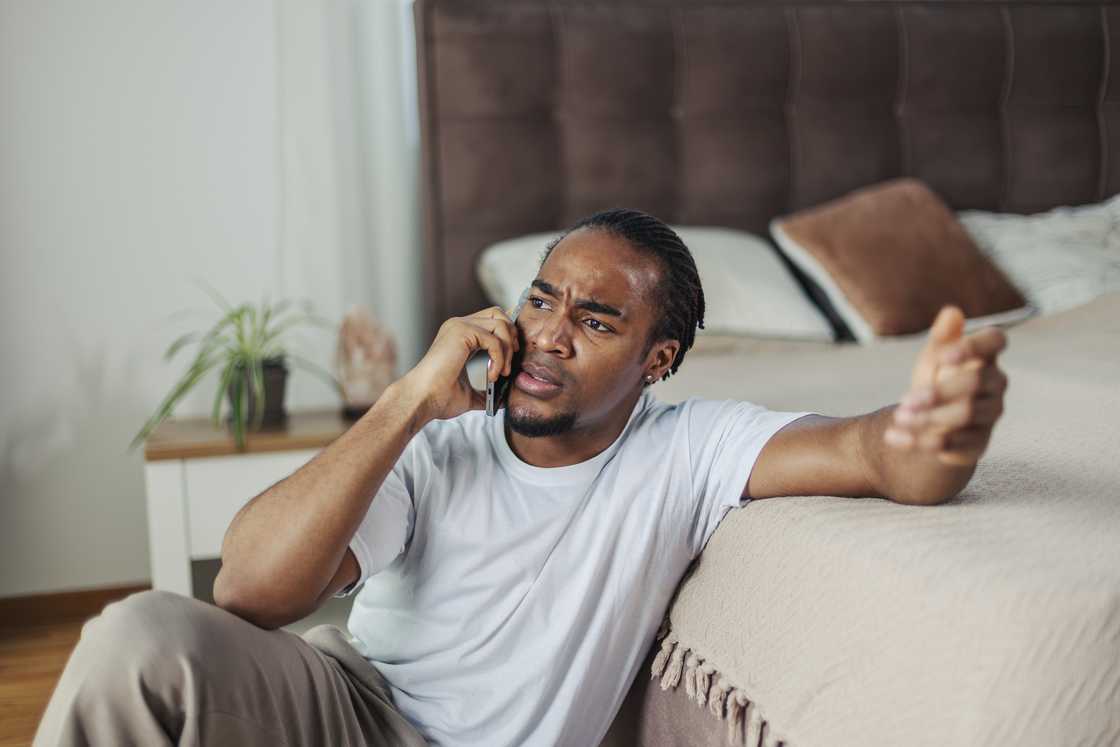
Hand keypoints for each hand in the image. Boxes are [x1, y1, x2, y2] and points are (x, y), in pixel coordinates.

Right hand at [398, 306, 520, 422]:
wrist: (422, 400)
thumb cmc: (439, 398)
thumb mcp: (470, 393)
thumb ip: (486, 391)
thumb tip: (503, 399)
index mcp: (460, 335)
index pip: (492, 320)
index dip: (507, 336)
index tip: (510, 360)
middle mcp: (459, 325)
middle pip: (499, 314)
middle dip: (511, 337)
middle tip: (509, 363)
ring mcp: (459, 326)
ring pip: (500, 324)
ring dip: (507, 351)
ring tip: (501, 374)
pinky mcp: (461, 332)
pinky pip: (494, 340)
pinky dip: (499, 358)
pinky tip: (492, 376)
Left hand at [884, 305, 1008, 465]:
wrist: (927, 424)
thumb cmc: (935, 382)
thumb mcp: (932, 359)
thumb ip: (942, 338)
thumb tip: (952, 312)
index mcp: (984, 358)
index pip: (996, 341)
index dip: (975, 345)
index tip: (945, 356)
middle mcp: (995, 385)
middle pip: (977, 382)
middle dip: (938, 391)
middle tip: (905, 400)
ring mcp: (990, 416)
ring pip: (968, 414)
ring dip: (929, 417)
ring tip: (899, 419)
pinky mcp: (979, 444)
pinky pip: (960, 444)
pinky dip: (925, 442)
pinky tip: (900, 439)